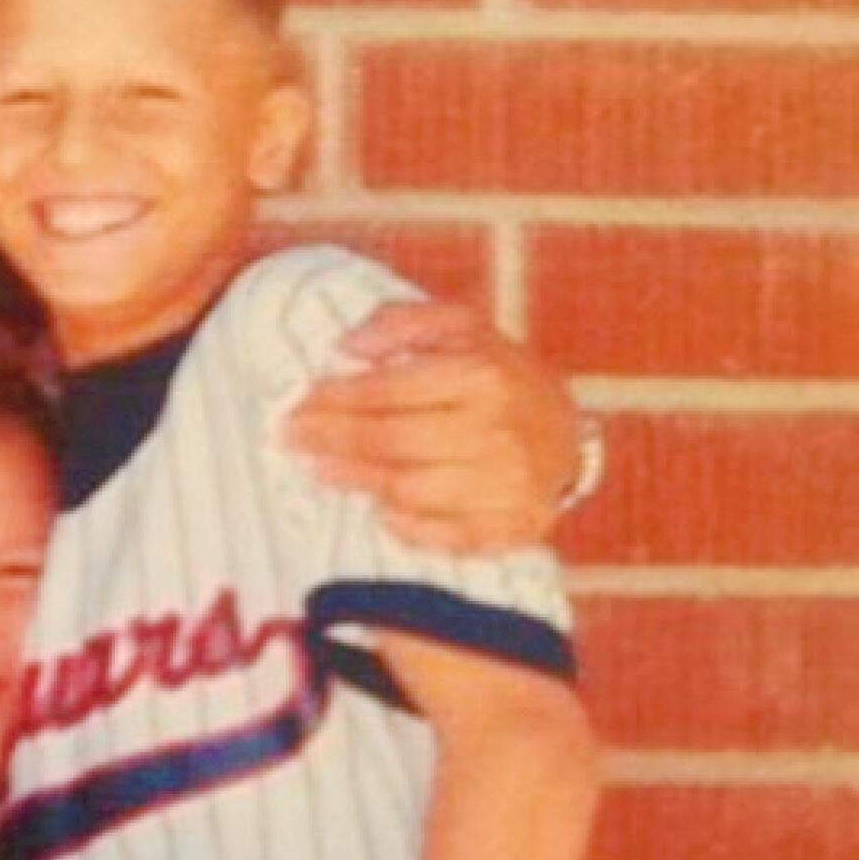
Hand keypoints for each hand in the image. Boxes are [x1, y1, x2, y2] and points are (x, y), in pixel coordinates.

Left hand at [283, 298, 580, 553]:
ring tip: (320, 469)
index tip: (300, 401)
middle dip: (334, 439)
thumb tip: (348, 345)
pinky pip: (450, 537)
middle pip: (394, 443)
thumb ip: (403, 322)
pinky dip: (410, 528)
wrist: (566, 430)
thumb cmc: (498, 373)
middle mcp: (498, 431)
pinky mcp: (515, 526)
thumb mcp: (461, 326)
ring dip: (358, 481)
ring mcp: (509, 484)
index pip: (391, 390)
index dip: (336, 398)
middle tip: (292, 436)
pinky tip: (381, 511)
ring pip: (412, 490)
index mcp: (483, 375)